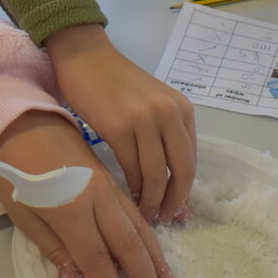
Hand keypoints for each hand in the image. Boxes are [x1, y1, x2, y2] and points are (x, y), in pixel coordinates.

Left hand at [0, 112, 174, 277]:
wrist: (21, 122)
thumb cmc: (13, 171)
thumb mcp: (24, 214)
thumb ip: (53, 247)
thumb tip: (77, 277)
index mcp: (72, 210)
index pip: (98, 259)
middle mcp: (97, 198)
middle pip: (129, 243)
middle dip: (146, 275)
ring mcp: (107, 186)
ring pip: (139, 225)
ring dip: (155, 255)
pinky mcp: (109, 178)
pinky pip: (134, 209)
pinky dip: (148, 232)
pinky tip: (154, 246)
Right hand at [45, 25, 195, 222]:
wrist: (85, 57)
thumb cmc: (115, 82)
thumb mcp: (152, 103)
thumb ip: (165, 132)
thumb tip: (171, 179)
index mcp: (183, 109)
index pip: (192, 159)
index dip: (185, 190)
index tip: (176, 208)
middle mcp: (169, 114)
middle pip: (182, 171)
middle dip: (174, 201)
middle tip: (164, 219)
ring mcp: (145, 120)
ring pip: (157, 174)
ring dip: (152, 200)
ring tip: (145, 213)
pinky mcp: (119, 127)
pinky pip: (132, 168)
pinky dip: (132, 188)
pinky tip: (127, 196)